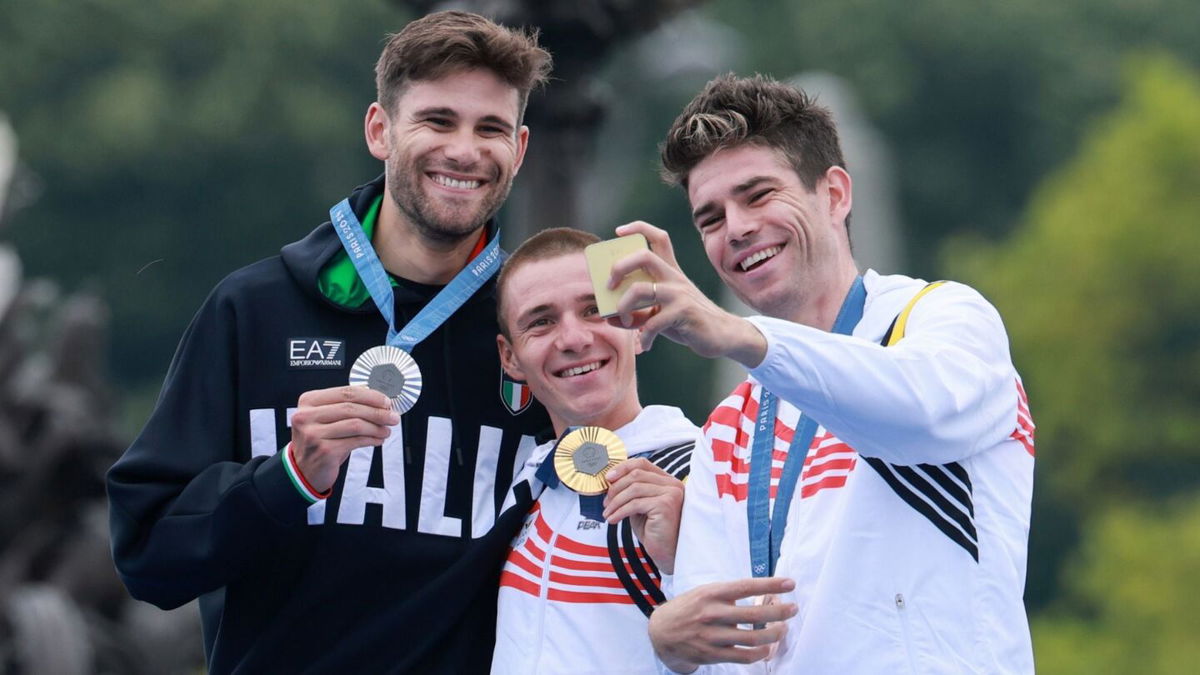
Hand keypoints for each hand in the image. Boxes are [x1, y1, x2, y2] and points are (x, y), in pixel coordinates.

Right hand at [289, 386, 398, 492]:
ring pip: (356, 424)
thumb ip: (346, 406)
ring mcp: (314, 434)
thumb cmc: (319, 441)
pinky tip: (378, 440)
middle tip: (392, 416)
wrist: (303, 470)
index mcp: (308, 401)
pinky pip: (355, 441)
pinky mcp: (324, 450)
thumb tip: (378, 401)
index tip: (385, 401)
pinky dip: (371, 439)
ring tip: (386, 430)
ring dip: (376, 427)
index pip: (345, 392)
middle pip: (351, 408)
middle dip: (377, 412)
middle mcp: (307, 416)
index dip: (370, 396)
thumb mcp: (325, 418)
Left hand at [602, 458, 684, 572]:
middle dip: (616, 488)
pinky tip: (613, 520)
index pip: (642, 463)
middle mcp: (673, 484)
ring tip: (607, 513)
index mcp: (667, 481)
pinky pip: (635, 504)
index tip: (607, 478)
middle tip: (605, 503)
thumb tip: (610, 481)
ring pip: (634, 488)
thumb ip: (631, 491)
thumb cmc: (653, 531)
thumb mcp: (640, 506)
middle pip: (636, 474)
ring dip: (615, 501)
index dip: (622, 468)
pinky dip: (619, 511)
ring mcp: (671, 493)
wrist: (666, 554)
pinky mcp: (665, 505)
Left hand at [607, 221, 766, 367]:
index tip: (618, 232)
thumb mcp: (661, 313)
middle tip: (609, 286)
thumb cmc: (688, 322)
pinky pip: (652, 322)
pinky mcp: (684, 312)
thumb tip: (609, 317)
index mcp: (671, 271)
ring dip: (623, 306)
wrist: (723, 336)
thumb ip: (636, 313)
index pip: (658, 238)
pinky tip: (646, 344)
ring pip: (641, 289)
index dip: (637, 228)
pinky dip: (644, 336)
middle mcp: (675, 277)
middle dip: (619, 267)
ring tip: (623, 321)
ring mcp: (679, 293)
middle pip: (644, 256)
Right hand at [648, 577, 797, 672]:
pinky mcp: (712, 654)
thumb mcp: (705, 592)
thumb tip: (764, 595)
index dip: (771, 585)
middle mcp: (712, 613)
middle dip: (780, 612)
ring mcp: (712, 636)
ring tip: (783, 629)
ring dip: (774, 634)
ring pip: (753, 638)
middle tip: (793, 609)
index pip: (747, 586)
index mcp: (712, 593)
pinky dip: (760, 653)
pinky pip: (743, 656)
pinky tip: (768, 648)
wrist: (662, 631)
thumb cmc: (689, 608)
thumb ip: (730, 594)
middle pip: (755, 614)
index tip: (790, 584)